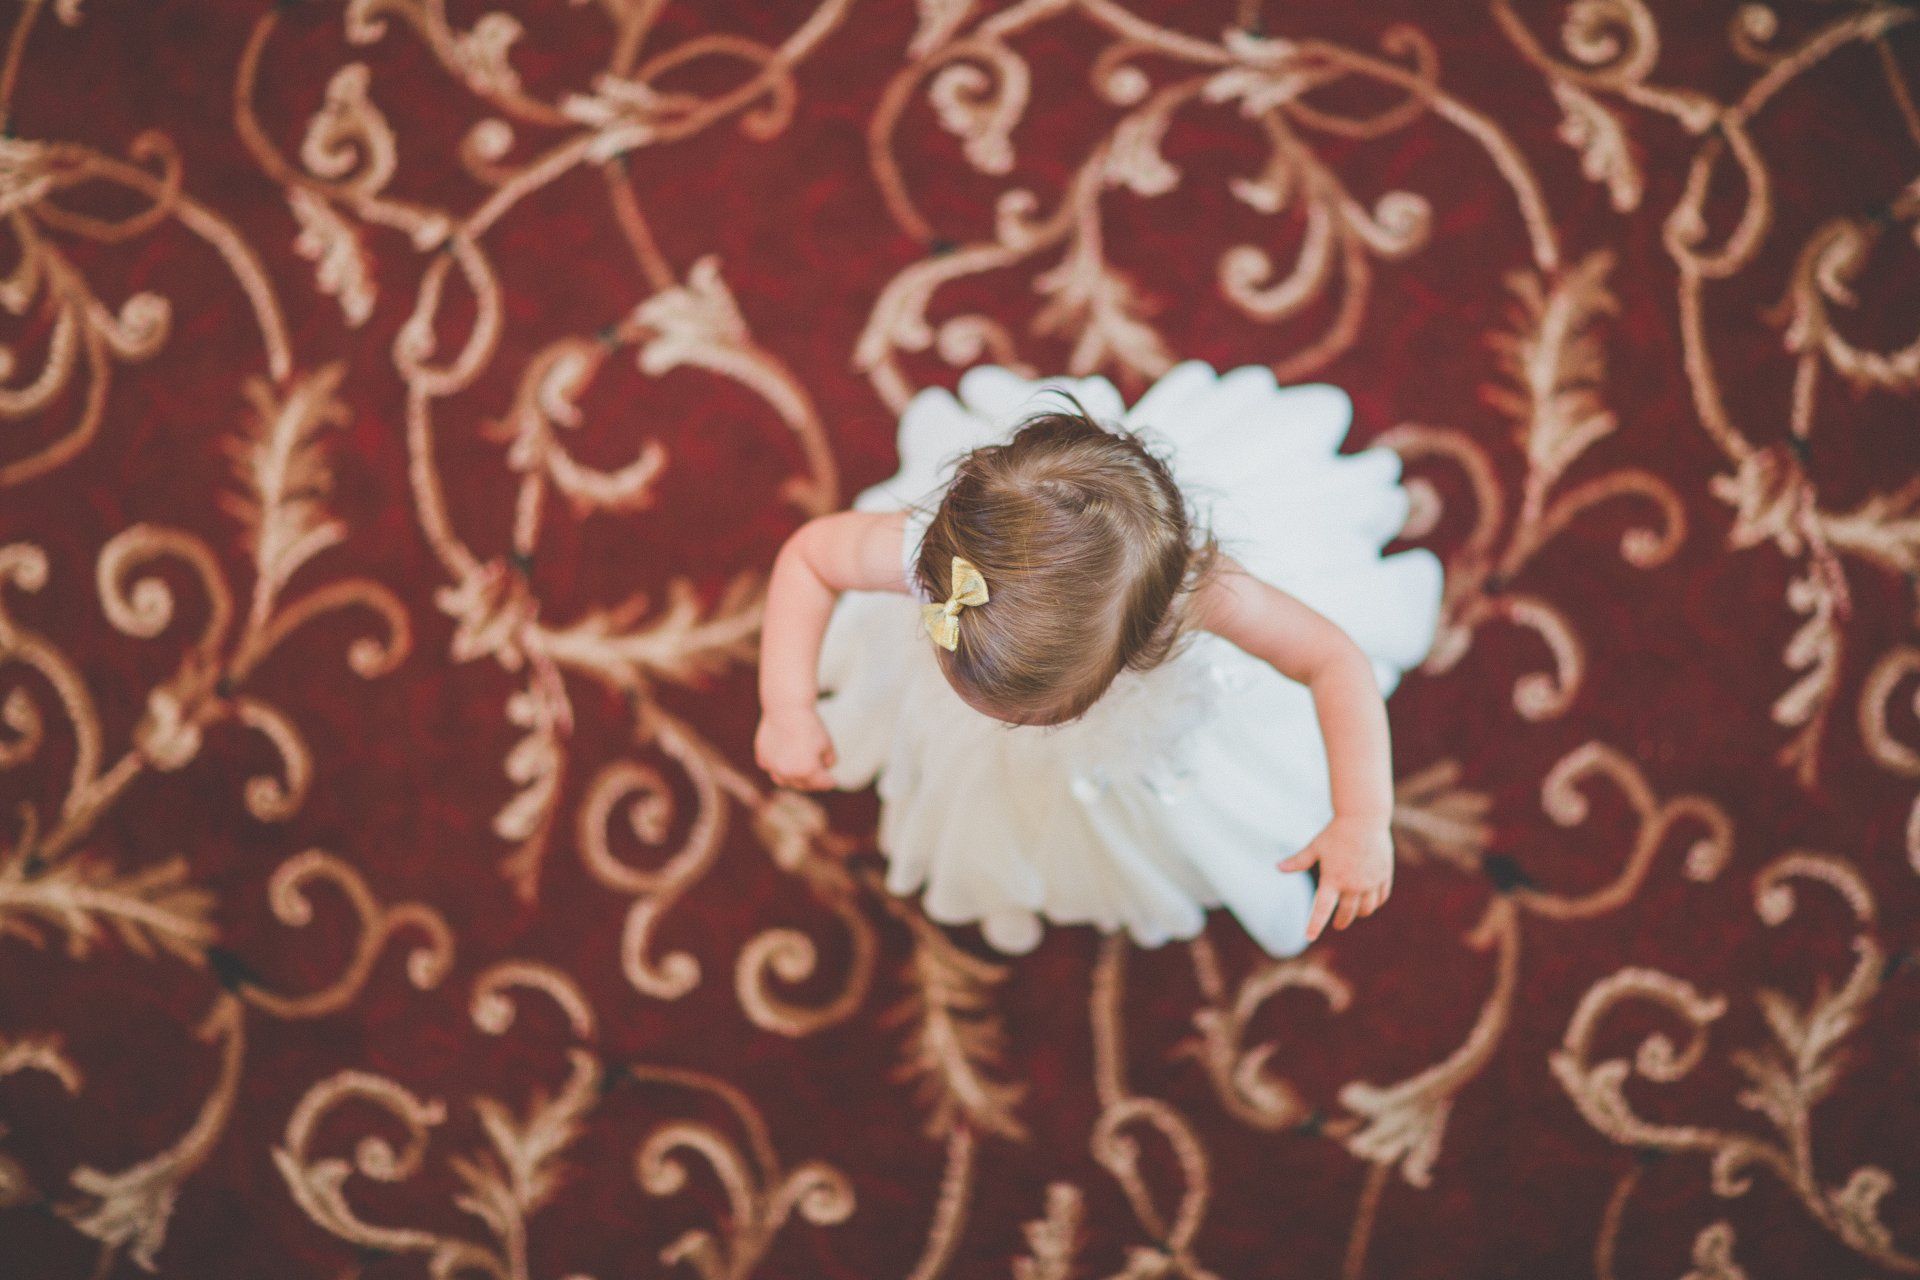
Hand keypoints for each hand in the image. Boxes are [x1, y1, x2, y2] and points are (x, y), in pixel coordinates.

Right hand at [755, 707, 837, 790]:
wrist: (786, 708)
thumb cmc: (809, 725)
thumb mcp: (827, 743)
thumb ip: (829, 759)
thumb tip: (827, 767)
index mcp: (808, 771)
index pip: (823, 783)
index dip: (829, 781)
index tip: (833, 780)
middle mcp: (789, 773)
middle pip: (803, 784)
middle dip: (812, 782)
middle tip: (817, 778)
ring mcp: (773, 767)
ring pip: (784, 780)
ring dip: (793, 778)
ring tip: (799, 772)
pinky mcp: (762, 759)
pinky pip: (771, 768)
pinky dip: (777, 767)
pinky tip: (783, 759)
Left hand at [1280, 814, 1392, 942]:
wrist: (1364, 818)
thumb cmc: (1336, 832)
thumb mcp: (1315, 847)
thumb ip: (1298, 861)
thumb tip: (1277, 867)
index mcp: (1332, 879)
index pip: (1322, 909)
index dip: (1314, 925)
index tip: (1309, 937)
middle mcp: (1352, 884)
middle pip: (1347, 914)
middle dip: (1340, 921)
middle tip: (1336, 924)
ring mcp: (1370, 881)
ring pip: (1366, 909)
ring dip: (1358, 913)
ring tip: (1353, 912)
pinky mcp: (1383, 875)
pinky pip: (1380, 897)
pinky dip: (1374, 903)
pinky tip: (1369, 902)